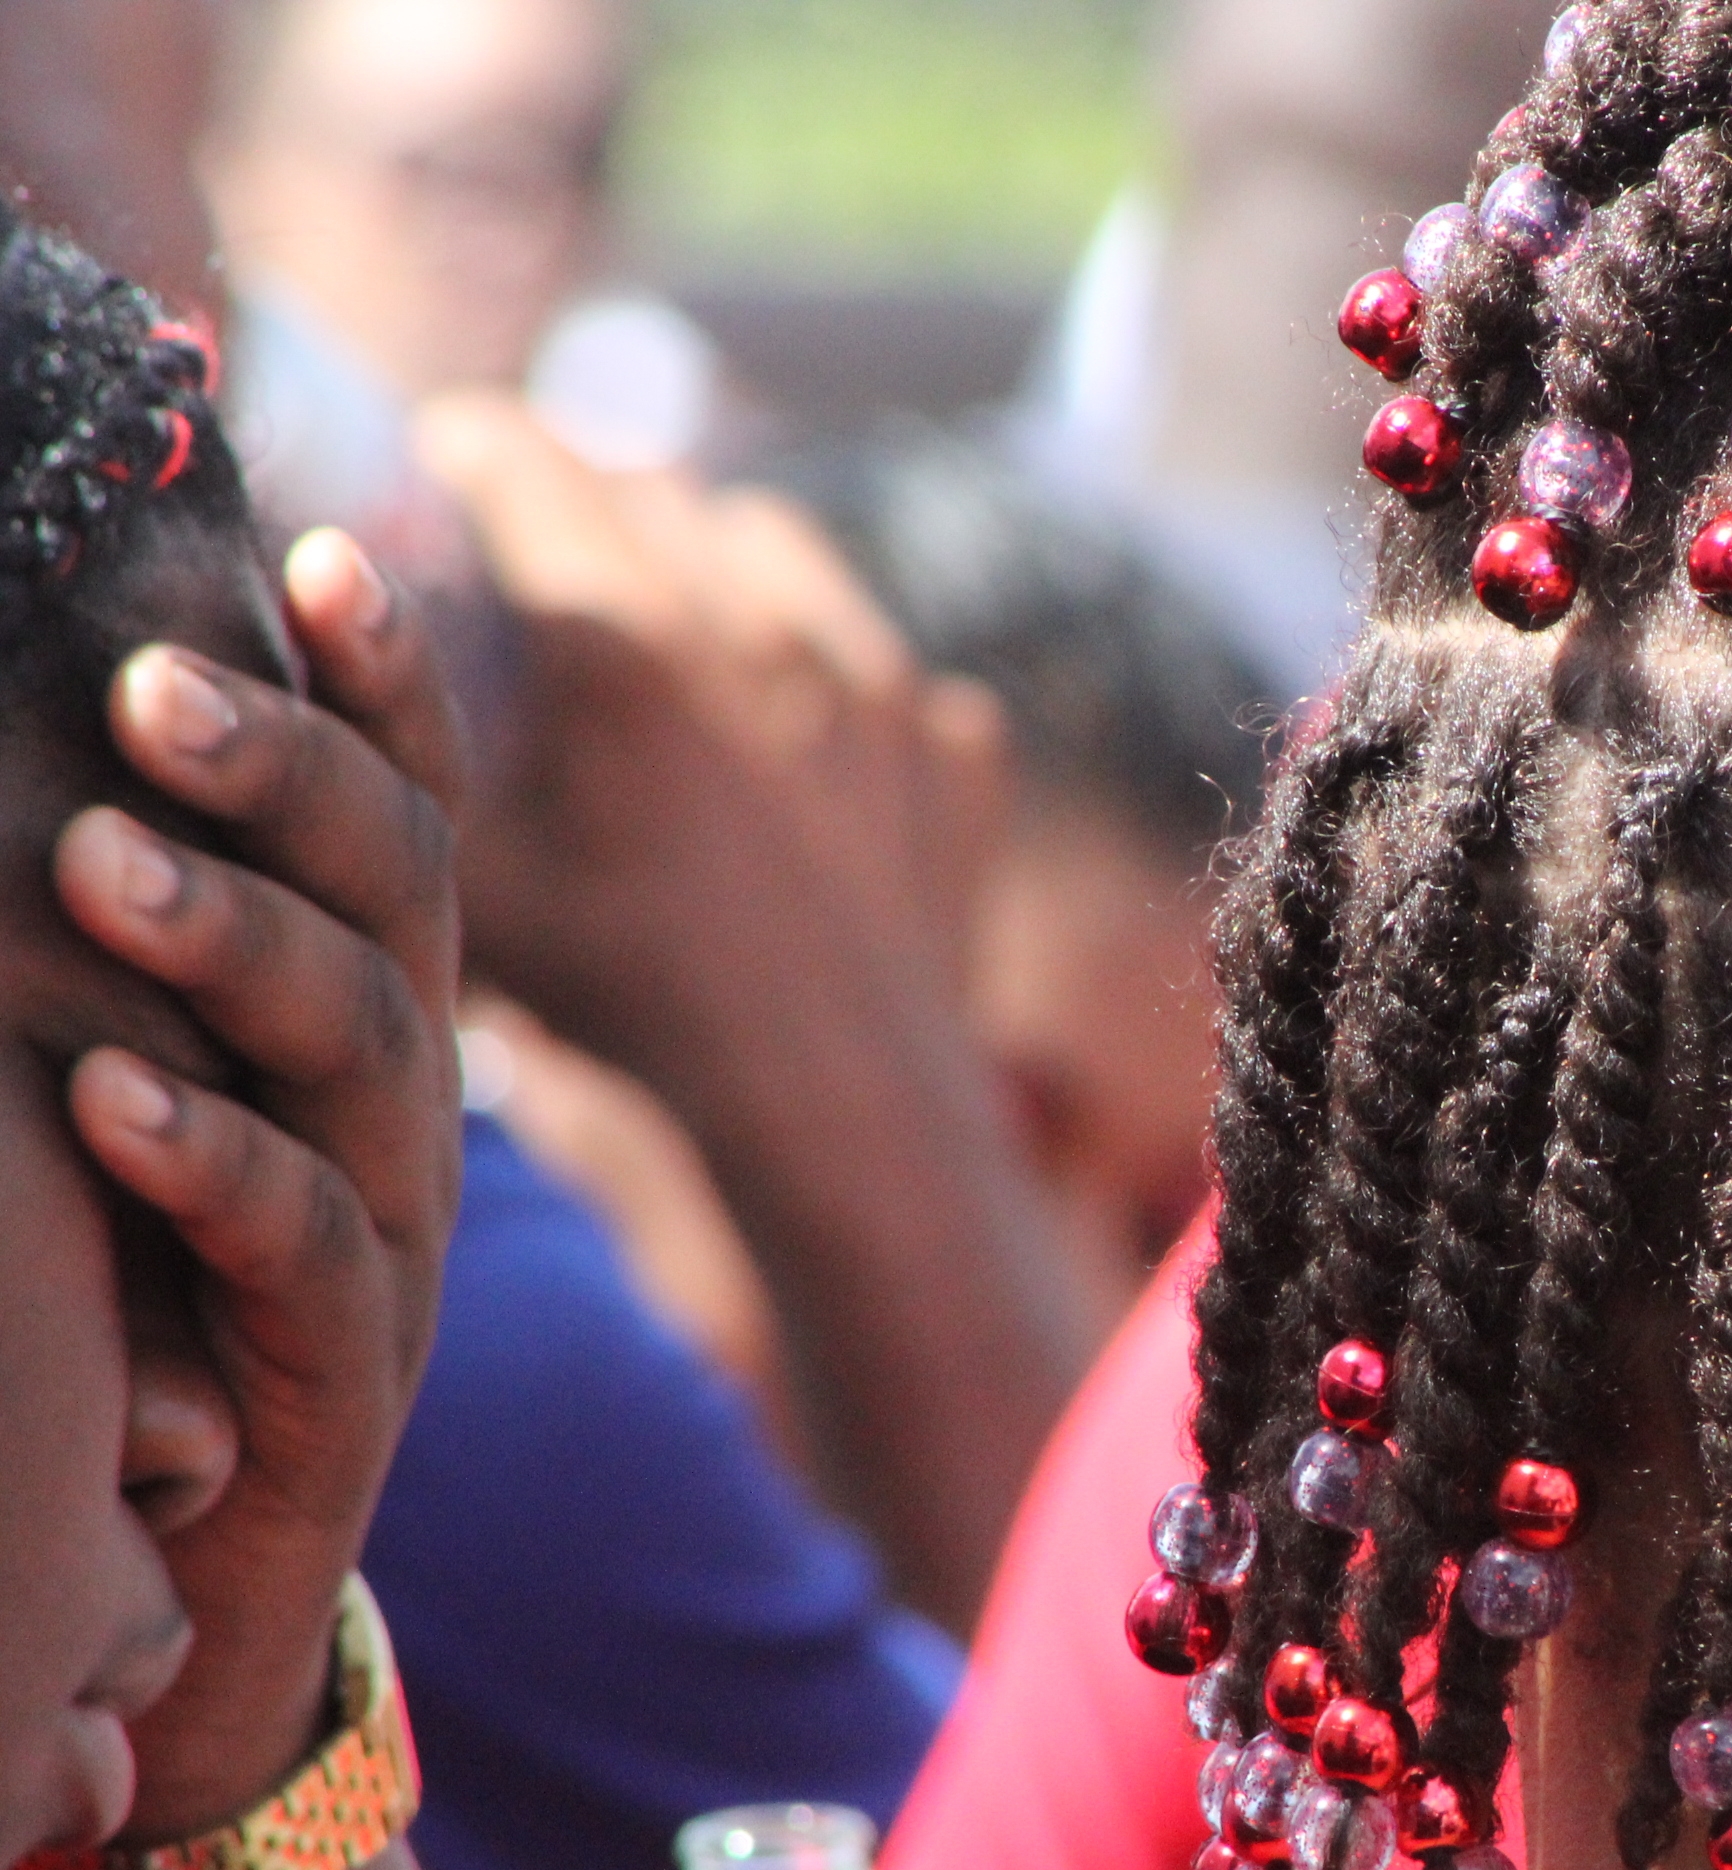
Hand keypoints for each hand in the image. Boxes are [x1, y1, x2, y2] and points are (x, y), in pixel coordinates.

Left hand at [53, 533, 464, 1839]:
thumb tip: (46, 769)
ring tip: (103, 865)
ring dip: (237, 945)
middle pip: (404, 901)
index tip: (318, 553)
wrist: (180, 1598)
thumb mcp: (145, 1106)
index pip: (413, 815)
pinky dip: (209, 1167)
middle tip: (160, 685)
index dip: (388, 689)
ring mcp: (391, 1237)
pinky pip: (306, 1252)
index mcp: (367, 1017)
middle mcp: (402, 1106)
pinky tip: (109, 1102)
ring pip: (368, 1054)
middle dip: (298, 778)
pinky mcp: (341, 1378)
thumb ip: (140, 954)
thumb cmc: (136, 1315)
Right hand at [412, 393, 1007, 1073]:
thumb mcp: (476, 876)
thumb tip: (315, 671)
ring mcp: (882, 685)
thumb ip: (405, 755)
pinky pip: (888, 669)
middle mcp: (767, 631)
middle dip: (587, 497)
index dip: (474, 447)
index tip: (444, 448)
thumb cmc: (633, 1002)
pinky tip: (802, 739)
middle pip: (656, 494)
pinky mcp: (958, 751)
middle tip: (541, 536)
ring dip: (714, 558)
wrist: (833, 1102)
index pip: (530, 469)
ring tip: (671, 613)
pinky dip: (835, 680)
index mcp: (629, 640)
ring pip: (777, 550)